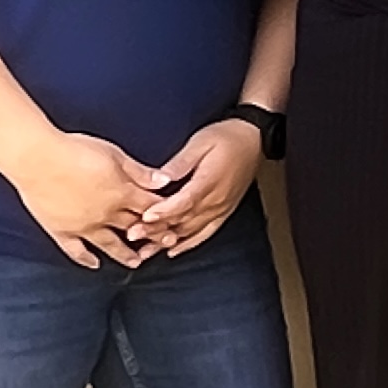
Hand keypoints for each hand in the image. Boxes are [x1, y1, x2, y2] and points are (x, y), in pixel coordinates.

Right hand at [10, 130, 167, 269]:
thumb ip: (139, 172)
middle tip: (163, 245)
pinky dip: (85, 259)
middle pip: (135, 229)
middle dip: (151, 237)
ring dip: (125, 254)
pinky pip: (76, 250)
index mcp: (121, 194)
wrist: (35, 157)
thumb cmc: (73, 149)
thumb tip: (165, 181)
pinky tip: (94, 264)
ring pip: (110, 245)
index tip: (177, 222)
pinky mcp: (61, 229)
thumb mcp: (113, 154)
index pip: (151, 208)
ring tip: (136, 262)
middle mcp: (105, 214)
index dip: (166, 215)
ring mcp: (83, 226)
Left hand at [136, 119, 264, 256]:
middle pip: (183, 220)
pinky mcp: (224, 212)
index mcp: (208, 181)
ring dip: (168, 240)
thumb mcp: (200, 142)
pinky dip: (189, 243)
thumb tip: (161, 177)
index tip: (145, 218)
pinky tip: (173, 250)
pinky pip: (206, 233)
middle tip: (133, 235)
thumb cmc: (227, 138)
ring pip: (191, 231)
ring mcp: (220, 209)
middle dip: (157, 230)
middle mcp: (215, 200)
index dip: (164, 211)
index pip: (184, 202)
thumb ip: (181, 162)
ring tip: (146, 249)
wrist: (253, 140)